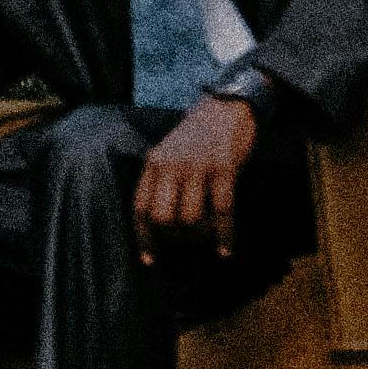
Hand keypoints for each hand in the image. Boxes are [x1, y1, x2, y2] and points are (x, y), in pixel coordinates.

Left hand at [133, 93, 256, 245]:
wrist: (227, 107)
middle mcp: (171, 165)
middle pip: (163, 219)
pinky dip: (224, 236)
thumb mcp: (170, 154)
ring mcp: (197, 167)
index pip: (140, 209)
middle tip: (189, 240)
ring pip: (191, 219)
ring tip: (208, 236)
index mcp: (154, 163)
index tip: (150, 261)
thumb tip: (161, 226)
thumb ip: (162, 182)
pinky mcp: (224, 168)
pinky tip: (225, 250)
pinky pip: (222, 213)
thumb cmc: (198, 138)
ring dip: (201, 236)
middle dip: (175, 238)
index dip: (144, 239)